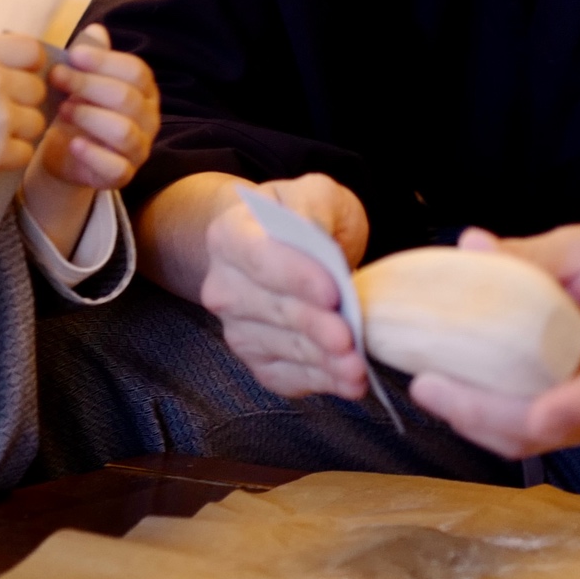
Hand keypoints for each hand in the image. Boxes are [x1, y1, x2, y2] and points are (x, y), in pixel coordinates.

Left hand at [22, 25, 160, 251]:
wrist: (64, 152)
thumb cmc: (77, 107)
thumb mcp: (79, 79)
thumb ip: (89, 57)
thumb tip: (95, 31)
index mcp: (145, 90)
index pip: (136, 71)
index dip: (104, 61)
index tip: (73, 55)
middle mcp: (149, 119)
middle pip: (128, 98)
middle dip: (89, 85)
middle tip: (57, 78)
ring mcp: (139, 149)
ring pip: (123, 131)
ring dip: (89, 117)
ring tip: (62, 109)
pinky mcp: (123, 176)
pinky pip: (116, 167)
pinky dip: (93, 155)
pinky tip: (73, 143)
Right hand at [199, 173, 370, 398]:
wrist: (283, 248)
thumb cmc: (303, 219)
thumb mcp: (316, 196)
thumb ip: (315, 209)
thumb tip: (320, 241)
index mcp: (230, 236)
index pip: (259, 258)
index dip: (294, 277)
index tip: (332, 291)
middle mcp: (223, 285)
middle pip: (270, 310)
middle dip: (313, 327)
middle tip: (349, 338)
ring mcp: (237, 327)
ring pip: (280, 348)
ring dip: (319, 362)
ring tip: (356, 368)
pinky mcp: (256, 359)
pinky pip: (283, 376)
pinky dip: (318, 382)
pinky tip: (347, 382)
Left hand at [409, 217, 579, 457]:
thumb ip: (533, 253)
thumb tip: (470, 246)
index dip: (571, 406)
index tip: (531, 413)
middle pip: (560, 427)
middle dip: (488, 417)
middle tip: (427, 386)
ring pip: (543, 440)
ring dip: (483, 425)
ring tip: (432, 392)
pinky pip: (540, 433)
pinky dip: (495, 422)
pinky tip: (457, 396)